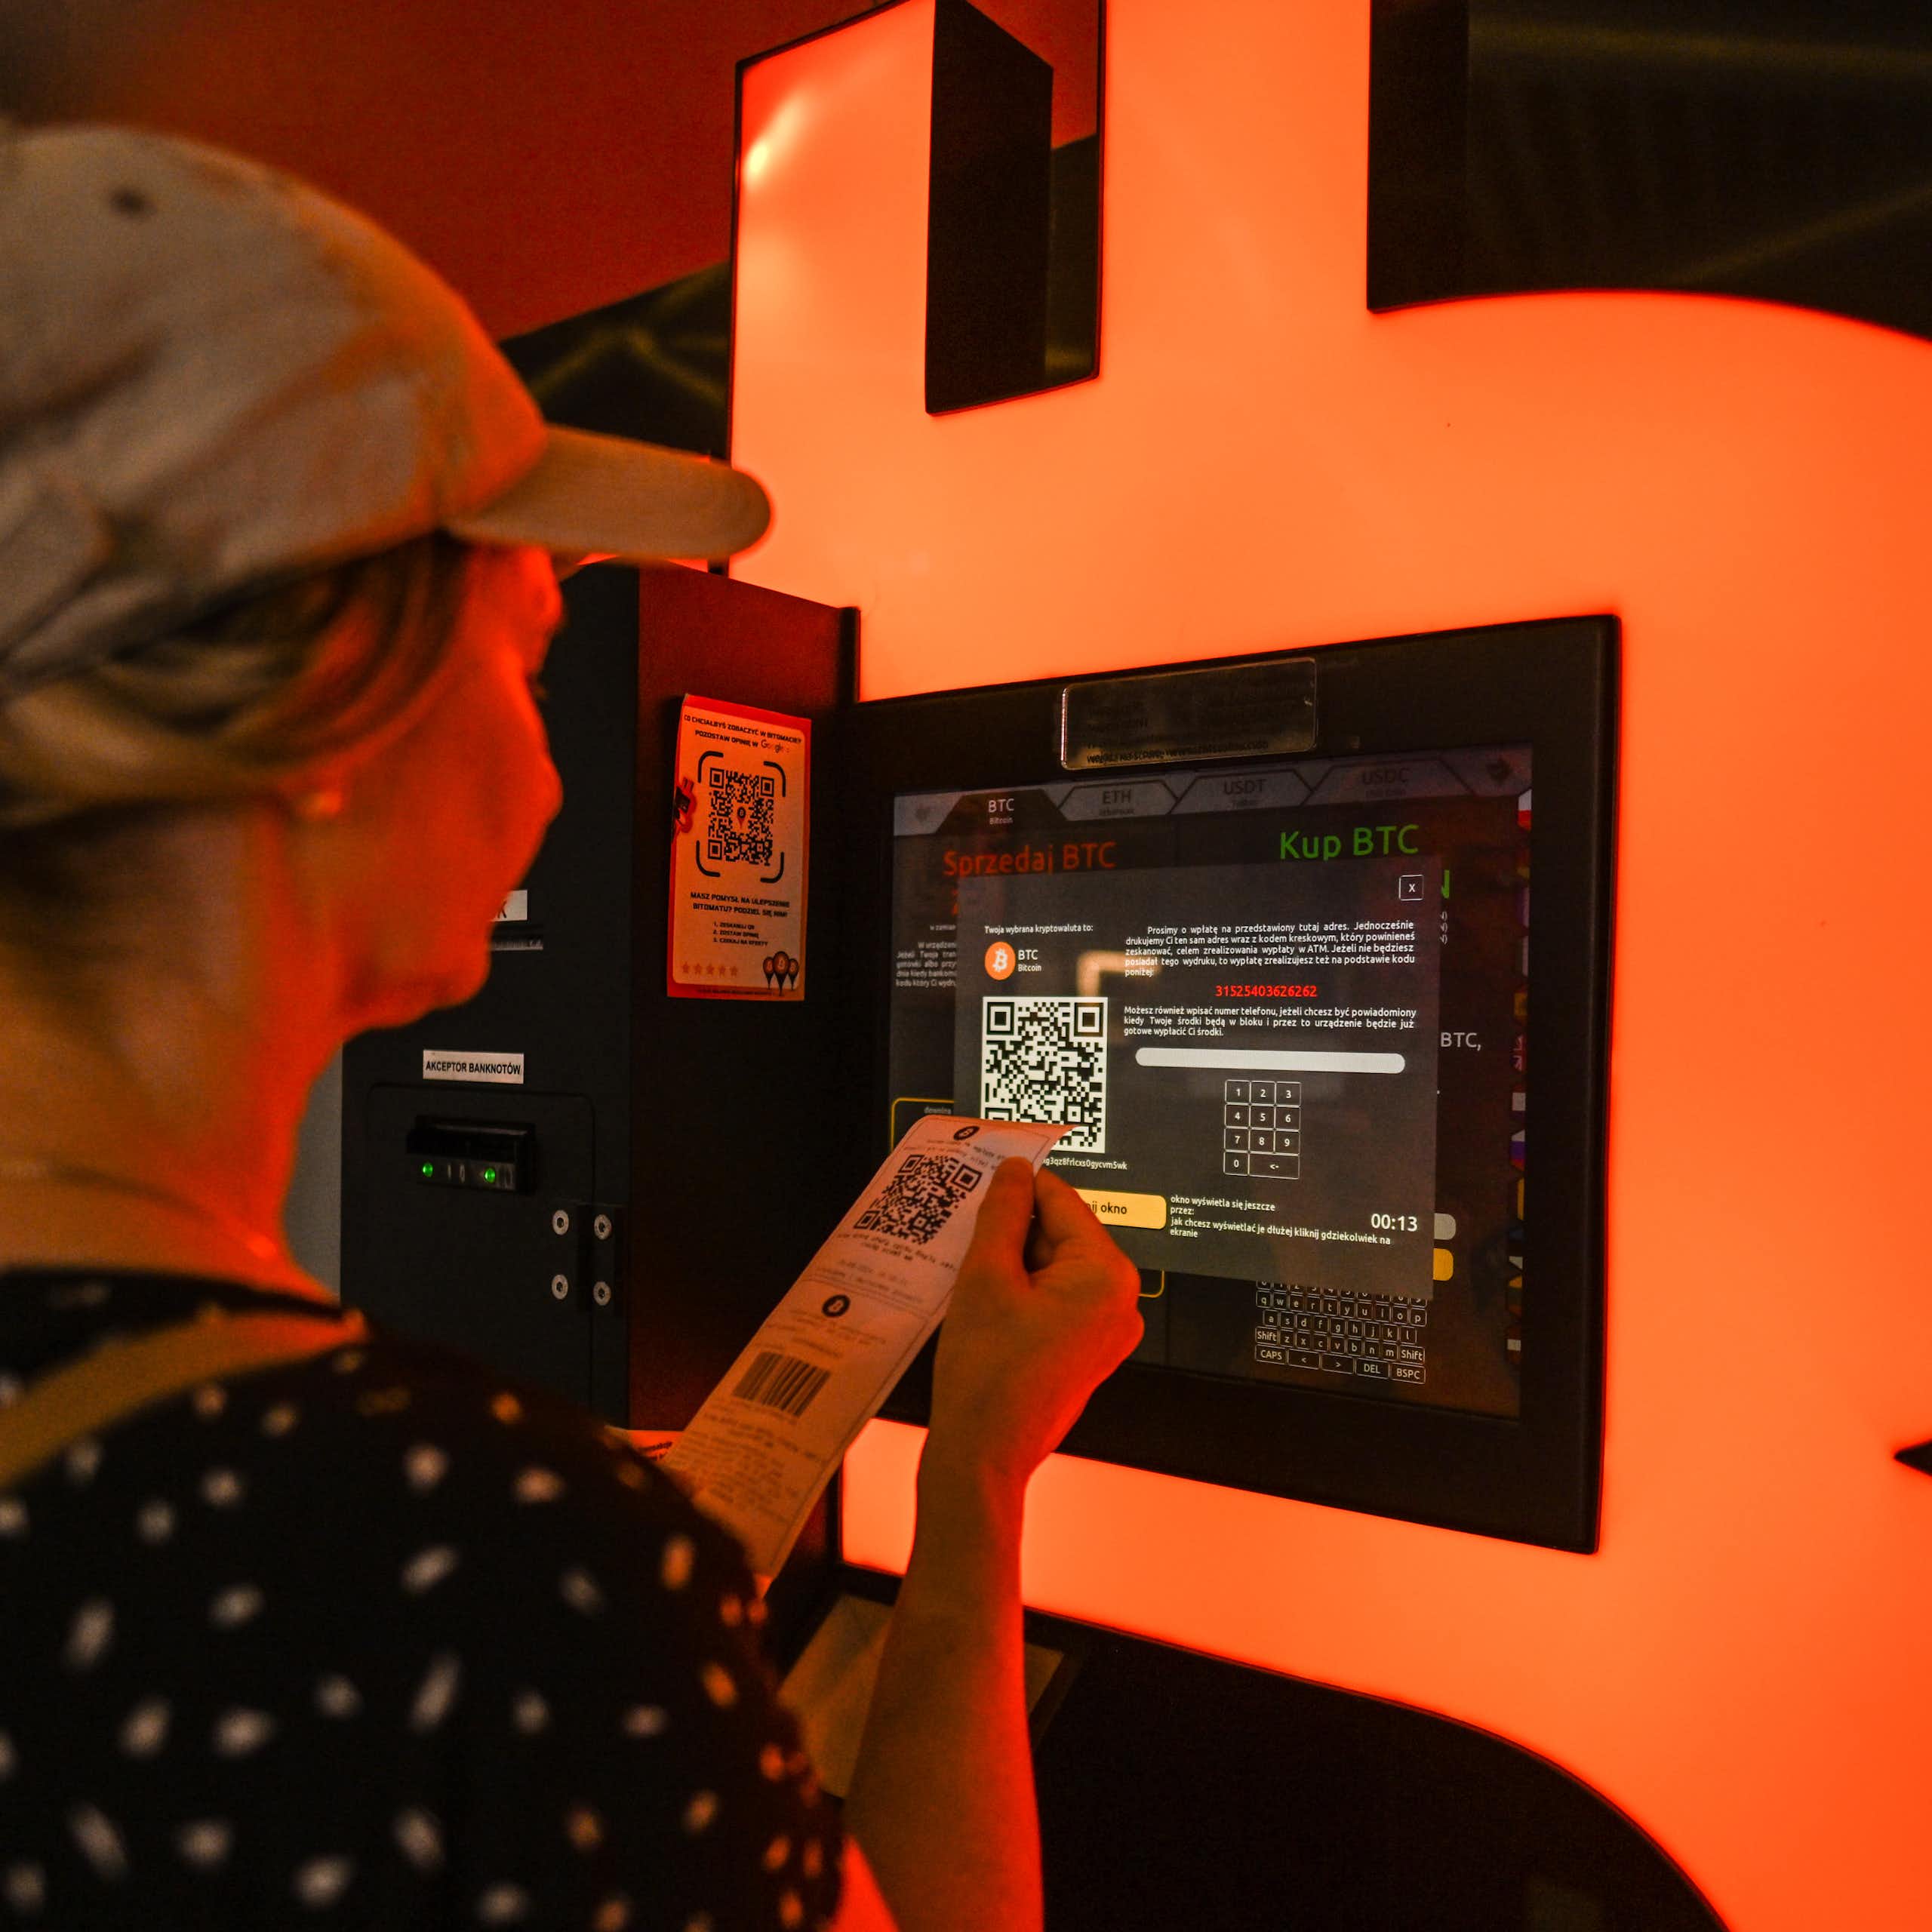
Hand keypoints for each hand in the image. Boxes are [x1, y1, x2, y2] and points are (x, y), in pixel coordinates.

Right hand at [923, 1159, 1143, 1500]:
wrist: (983, 1456)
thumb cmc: (987, 1378)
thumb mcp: (986, 1276)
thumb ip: (1002, 1212)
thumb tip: (1015, 1171)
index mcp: (1106, 1276)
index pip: (1061, 1201)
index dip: (1016, 1187)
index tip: (985, 1176)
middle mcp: (1119, 1302)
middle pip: (1060, 1234)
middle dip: (1012, 1233)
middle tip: (966, 1241)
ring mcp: (1106, 1330)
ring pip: (1054, 1268)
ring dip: (1012, 1265)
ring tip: (971, 1282)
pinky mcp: (1087, 1351)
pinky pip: (1055, 1301)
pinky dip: (1020, 1294)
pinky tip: (985, 1306)